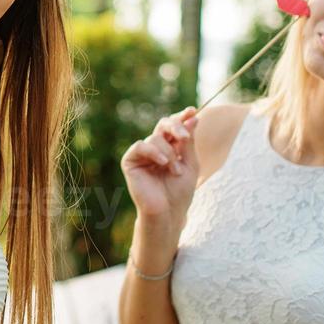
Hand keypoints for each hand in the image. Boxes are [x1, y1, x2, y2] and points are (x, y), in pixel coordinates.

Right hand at [121, 108, 200, 226]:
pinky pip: (140, 146)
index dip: (182, 117)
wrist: (168, 212)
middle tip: (184, 138)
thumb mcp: (190, 163)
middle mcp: (155, 148)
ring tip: (174, 170)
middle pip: (163, 124)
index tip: (192, 111)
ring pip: (155, 138)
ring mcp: (142, 154)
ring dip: (168, 153)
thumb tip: (193, 117)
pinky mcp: (130, 161)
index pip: (174, 126)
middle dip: (175, 127)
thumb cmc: (180, 192)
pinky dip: (153, 152)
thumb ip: (188, 142)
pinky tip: (162, 163)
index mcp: (170, 147)